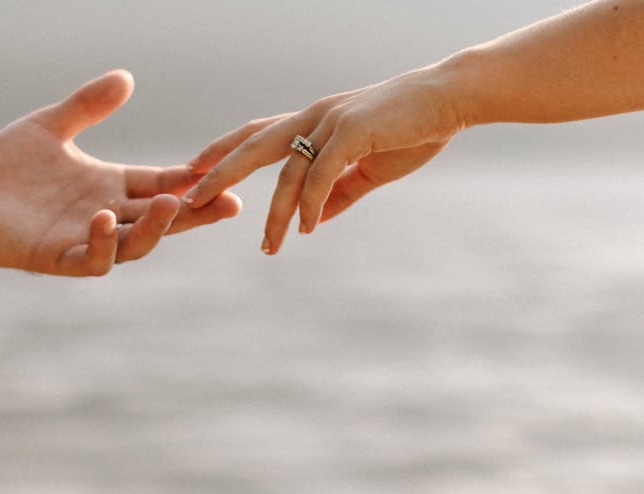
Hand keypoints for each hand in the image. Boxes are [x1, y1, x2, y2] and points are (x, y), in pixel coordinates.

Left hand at [0, 70, 240, 275]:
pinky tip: (103, 217)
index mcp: (110, 185)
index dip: (192, 181)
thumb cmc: (4, 164)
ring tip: (170, 206)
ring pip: (135, 244)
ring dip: (155, 229)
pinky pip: (90, 259)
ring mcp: (83, 240)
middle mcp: (105, 215)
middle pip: (162, 219)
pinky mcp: (55, 257)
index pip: (162, 185)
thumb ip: (88, 105)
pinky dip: (102, 243)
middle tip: (230, 202)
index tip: (221, 171)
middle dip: (196, 213)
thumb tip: (126, 77)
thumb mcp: (51, 126)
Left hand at [183, 66, 465, 254]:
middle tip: (191, 198)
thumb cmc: (412, 129)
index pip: (256, 135)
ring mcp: (331, 121)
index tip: (194, 172)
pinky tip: (305, 228)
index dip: (223, 152)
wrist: (452, 99)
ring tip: (268, 246)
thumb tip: (311, 221)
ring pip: (288, 171)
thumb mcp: (368, 167)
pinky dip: (310, 203)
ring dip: (276, 213)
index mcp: (314, 122)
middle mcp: (314, 117)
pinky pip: (321, 173)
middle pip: (253, 145)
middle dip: (219, 171)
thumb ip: (338, 193)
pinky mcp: (353, 131)